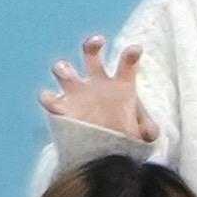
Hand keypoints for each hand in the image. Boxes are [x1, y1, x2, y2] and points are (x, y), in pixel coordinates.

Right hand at [37, 34, 153, 143]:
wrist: (103, 156)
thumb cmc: (125, 140)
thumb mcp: (141, 137)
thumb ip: (148, 131)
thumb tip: (149, 133)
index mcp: (120, 84)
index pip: (126, 63)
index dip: (130, 54)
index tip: (135, 50)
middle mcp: (96, 83)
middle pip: (90, 53)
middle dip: (92, 44)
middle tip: (98, 41)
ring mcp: (77, 93)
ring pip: (63, 69)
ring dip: (62, 68)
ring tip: (69, 75)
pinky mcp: (62, 109)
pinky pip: (47, 98)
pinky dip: (47, 98)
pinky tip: (53, 102)